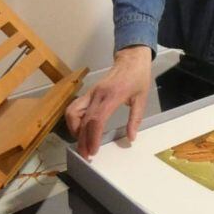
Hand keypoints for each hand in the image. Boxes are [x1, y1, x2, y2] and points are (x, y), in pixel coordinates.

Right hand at [64, 45, 151, 159]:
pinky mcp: (88, 92)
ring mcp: (91, 92)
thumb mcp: (142, 98)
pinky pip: (74, 107)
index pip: (96, 119)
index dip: (92, 137)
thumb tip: (131, 138)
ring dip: (73, 129)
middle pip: (82, 120)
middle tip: (86, 155)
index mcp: (112, 95)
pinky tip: (80, 129)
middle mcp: (97, 94)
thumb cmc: (138, 77)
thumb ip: (135, 119)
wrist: (131, 58)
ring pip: (72, 112)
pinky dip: (73, 120)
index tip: (93, 151)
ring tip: (81, 142)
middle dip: (81, 140)